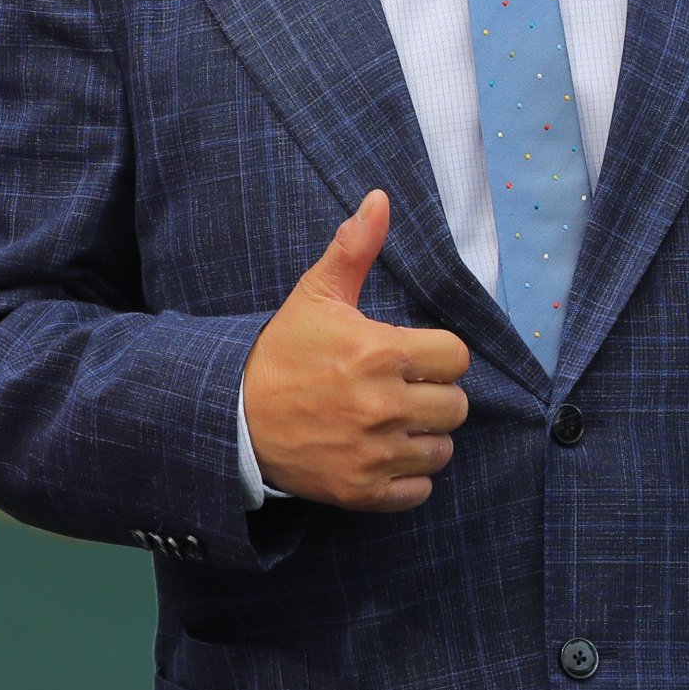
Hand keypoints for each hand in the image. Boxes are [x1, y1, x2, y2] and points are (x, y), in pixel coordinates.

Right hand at [241, 192, 469, 509]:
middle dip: (433, 396)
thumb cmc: (281, 351)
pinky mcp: (362, 491)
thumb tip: (380, 199)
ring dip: (422, 437)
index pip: (456, 358)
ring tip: (390, 423)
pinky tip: (379, 454)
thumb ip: (354, 247)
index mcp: (379, 352)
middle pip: (456, 407)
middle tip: (399, 390)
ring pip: (440, 450)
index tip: (410, 357)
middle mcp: (383, 405)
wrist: (233, 415)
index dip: (436, 355)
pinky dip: (406, 477)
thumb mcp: (315, 295)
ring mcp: (373, 453)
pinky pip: (419, 490)